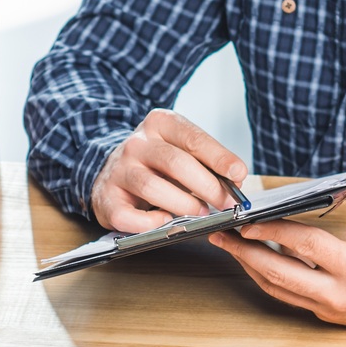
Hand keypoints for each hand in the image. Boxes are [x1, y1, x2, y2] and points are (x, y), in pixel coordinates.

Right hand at [90, 108, 246, 233]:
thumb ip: (207, 162)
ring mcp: (119, 170)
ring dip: (182, 204)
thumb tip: (235, 181)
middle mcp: (137, 143)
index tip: (239, 173)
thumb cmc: (155, 164)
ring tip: (201, 214)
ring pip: (151, 186)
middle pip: (175, 162)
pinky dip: (149, 222)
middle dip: (206, 185)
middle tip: (226, 203)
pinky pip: (127, 214)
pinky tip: (165, 222)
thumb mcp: (181, 151)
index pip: (192, 138)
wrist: (110, 171)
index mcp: (160, 124)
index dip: (219, 157)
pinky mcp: (106, 197)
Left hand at [206, 146, 345, 328]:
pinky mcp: (323, 314)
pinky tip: (253, 259)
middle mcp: (337, 293)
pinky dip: (268, 277)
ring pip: (278, 288)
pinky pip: (287, 296)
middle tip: (221, 235)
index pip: (305, 246)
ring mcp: (328, 308)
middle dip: (245, 253)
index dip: (274, 232)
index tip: (247, 222)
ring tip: (228, 246)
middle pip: (279, 273)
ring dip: (250, 267)